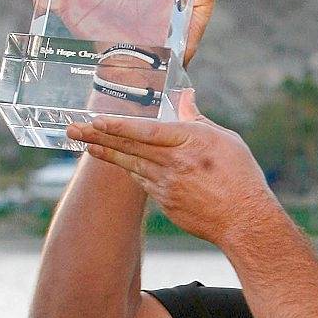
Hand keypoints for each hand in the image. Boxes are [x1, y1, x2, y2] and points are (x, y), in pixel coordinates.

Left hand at [65, 90, 280, 243]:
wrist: (244, 220)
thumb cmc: (241, 176)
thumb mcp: (225, 140)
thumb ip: (198, 120)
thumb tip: (185, 97)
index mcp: (190, 143)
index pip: (147, 131)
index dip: (119, 124)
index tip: (97, 119)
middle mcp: (174, 164)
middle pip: (129, 147)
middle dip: (98, 136)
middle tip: (73, 128)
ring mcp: (166, 186)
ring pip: (130, 165)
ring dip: (107, 152)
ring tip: (86, 142)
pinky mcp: (165, 202)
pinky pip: (143, 181)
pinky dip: (131, 169)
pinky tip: (120, 162)